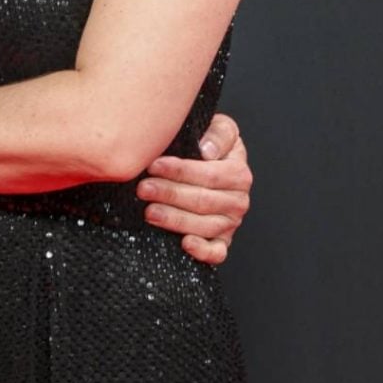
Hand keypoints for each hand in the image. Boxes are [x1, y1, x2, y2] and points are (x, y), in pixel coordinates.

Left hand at [136, 112, 252, 266]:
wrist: (211, 167)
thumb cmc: (210, 148)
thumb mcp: (220, 130)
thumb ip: (219, 134)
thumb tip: (207, 150)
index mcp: (239, 174)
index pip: (209, 175)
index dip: (181, 171)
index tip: (155, 165)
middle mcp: (238, 201)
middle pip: (203, 201)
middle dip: (170, 194)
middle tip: (143, 189)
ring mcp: (230, 224)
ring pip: (204, 226)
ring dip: (175, 220)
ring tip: (149, 212)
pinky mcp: (221, 243)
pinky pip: (216, 253)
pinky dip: (202, 251)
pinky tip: (184, 244)